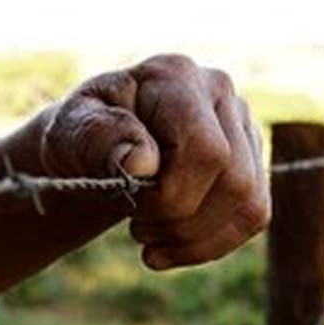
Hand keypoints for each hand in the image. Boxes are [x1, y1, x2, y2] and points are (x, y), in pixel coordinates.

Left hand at [40, 54, 269, 269]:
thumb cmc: (79, 137)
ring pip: (251, 203)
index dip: (172, 194)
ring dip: (196, 240)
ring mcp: (242, 126)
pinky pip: (254, 216)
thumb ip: (98, 139)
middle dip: (182, 222)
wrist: (93, 147)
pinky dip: (210, 245)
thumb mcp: (69, 133)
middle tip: (137, 226)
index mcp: (176, 77)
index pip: (206, 150)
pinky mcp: (251, 161)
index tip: (129, 199)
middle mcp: (220, 93)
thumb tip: (143, 162)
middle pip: (235, 181)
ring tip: (150, 238)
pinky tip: (171, 247)